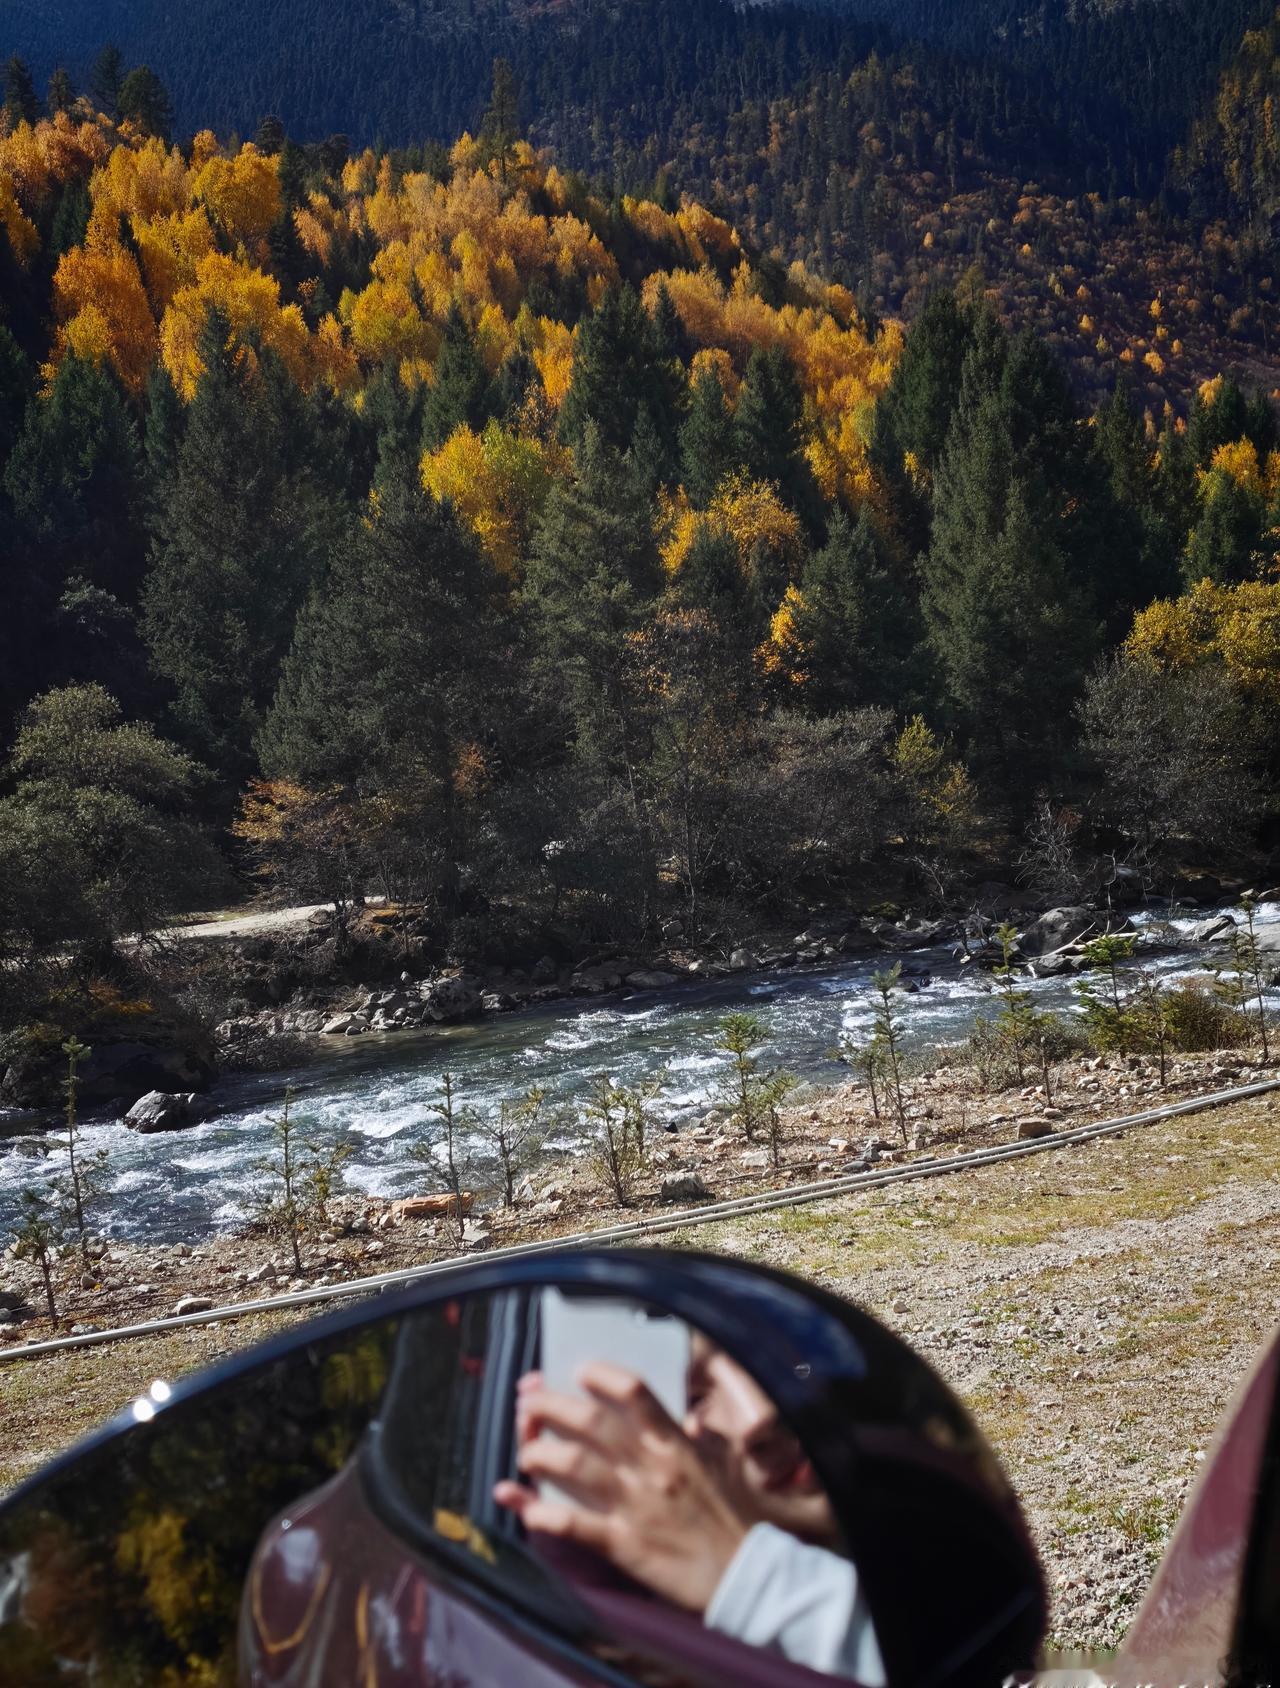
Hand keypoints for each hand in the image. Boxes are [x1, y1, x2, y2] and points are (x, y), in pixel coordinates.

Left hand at [493, 1363, 754, 1613]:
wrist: (746, 1575)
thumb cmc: (729, 1517)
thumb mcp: (715, 1464)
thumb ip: (692, 1437)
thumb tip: (682, 1419)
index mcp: (674, 1443)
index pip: (634, 1392)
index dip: (600, 1375)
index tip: (578, 1371)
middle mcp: (651, 1466)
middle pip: (591, 1421)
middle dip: (550, 1406)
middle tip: (528, 1403)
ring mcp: (635, 1504)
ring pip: (574, 1464)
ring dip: (539, 1452)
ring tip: (525, 1450)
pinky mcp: (624, 1544)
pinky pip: (571, 1523)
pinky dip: (538, 1510)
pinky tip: (517, 1501)